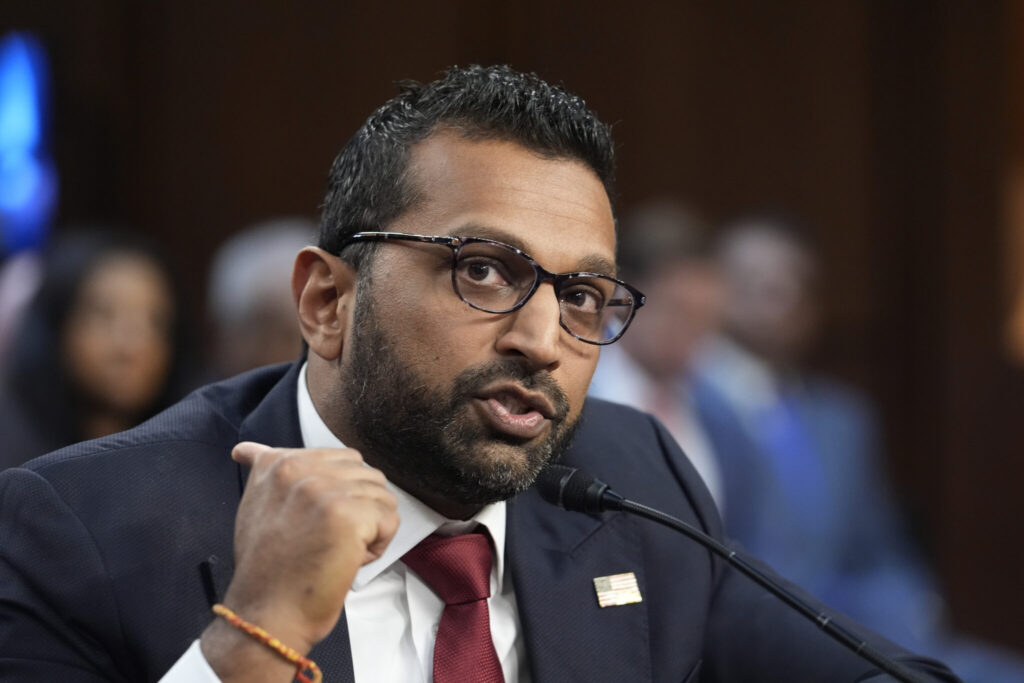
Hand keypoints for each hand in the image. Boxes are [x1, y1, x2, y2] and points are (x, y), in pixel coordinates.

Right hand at [200, 442, 398, 680]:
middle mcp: (300, 468)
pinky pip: (390, 520)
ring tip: (336, 551)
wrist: (267, 613)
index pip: (341, 460)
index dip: (340, 496)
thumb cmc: (267, 568)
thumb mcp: (256, 506)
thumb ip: (264, 473)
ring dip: (369, 528)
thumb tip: (244, 449)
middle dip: (360, 509)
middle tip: (328, 541)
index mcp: (278, 462)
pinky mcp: (348, 515)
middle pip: (366, 474)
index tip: (312, 524)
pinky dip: (378, 545)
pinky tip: (348, 560)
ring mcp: (324, 490)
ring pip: (381, 496)